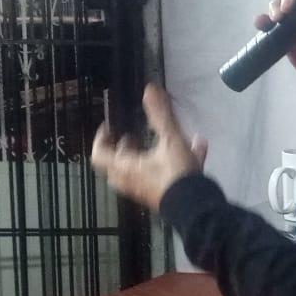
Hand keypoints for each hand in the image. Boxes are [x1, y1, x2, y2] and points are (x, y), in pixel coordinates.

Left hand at [91, 84, 206, 211]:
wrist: (195, 207)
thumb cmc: (175, 173)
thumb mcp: (171, 140)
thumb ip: (160, 115)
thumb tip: (150, 89)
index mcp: (125, 166)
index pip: (99, 154)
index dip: (100, 139)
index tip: (109, 128)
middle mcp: (130, 180)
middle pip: (115, 165)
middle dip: (123, 150)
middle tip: (131, 138)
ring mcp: (145, 191)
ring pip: (137, 173)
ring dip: (144, 157)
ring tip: (156, 145)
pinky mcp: (161, 197)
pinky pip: (159, 178)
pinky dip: (168, 166)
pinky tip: (195, 151)